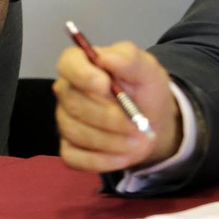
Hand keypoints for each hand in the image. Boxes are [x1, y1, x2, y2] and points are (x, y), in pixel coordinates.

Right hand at [54, 41, 180, 172]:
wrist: (151, 122)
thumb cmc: (144, 89)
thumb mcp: (147, 69)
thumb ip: (128, 58)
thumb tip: (105, 57)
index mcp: (82, 64)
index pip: (68, 64)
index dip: (82, 75)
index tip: (105, 85)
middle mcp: (67, 91)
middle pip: (72, 103)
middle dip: (108, 117)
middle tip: (138, 125)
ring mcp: (66, 120)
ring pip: (76, 132)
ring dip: (111, 141)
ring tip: (138, 141)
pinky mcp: (69, 148)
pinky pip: (75, 158)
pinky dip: (102, 161)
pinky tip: (124, 156)